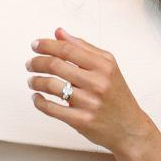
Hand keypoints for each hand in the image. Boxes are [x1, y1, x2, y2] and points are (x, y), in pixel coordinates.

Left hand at [27, 28, 154, 152]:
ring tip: (32, 80)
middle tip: (30, 63)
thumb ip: (83, 48)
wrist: (129, 127)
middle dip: (36, 62)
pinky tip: (37, 97)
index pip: (68, 49)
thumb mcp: (107, 66)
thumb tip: (59, 32)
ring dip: (35, 81)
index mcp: (104, 66)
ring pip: (50, 86)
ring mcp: (89, 102)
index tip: (35, 45)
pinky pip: (51, 108)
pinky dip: (39, 101)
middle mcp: (97, 82)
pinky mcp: (81, 120)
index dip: (47, 45)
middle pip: (56, 65)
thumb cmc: (116, 94)